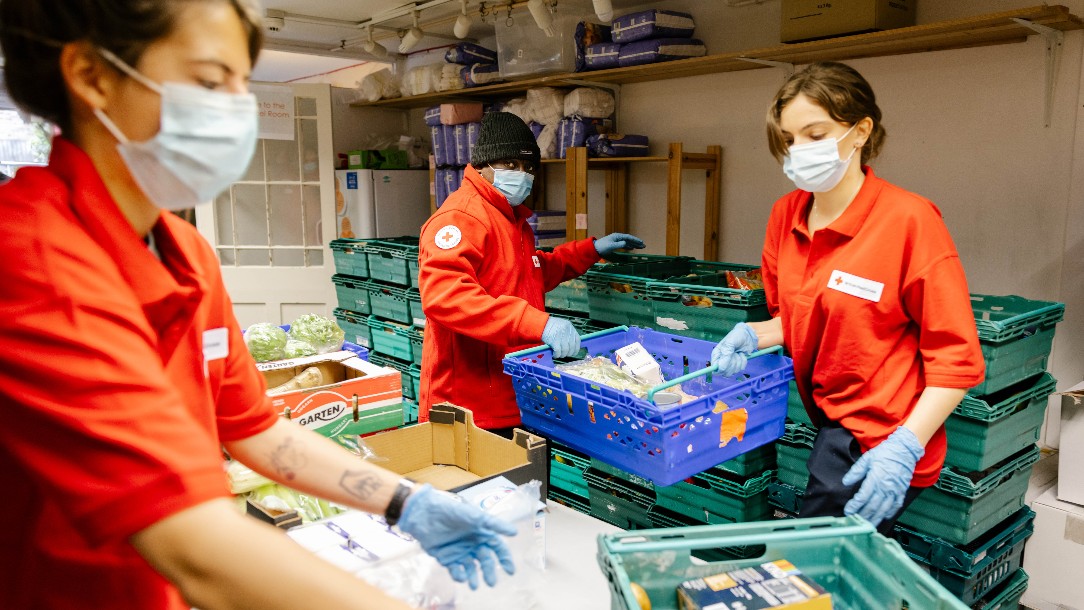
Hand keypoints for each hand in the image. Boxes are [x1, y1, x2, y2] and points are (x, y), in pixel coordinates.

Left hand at [397, 485, 516, 589]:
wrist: (424, 513)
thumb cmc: (451, 510)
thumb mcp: (475, 515)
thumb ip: (494, 524)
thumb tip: (515, 532)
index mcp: (481, 532)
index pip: (497, 547)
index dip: (504, 558)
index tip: (509, 570)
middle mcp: (472, 543)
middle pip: (485, 560)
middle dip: (489, 572)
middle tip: (491, 582)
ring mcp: (459, 551)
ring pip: (471, 568)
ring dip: (474, 577)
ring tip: (474, 585)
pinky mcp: (446, 558)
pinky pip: (455, 569)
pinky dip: (459, 575)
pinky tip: (461, 577)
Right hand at [542, 317, 580, 357]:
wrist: (540, 324)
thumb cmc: (550, 326)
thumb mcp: (561, 326)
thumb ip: (567, 333)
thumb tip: (571, 345)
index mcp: (570, 327)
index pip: (577, 340)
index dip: (576, 348)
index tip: (573, 353)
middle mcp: (567, 331)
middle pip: (572, 346)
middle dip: (569, 353)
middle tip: (564, 355)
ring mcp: (561, 336)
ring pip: (565, 350)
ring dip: (562, 355)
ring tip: (559, 355)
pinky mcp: (554, 341)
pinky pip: (558, 352)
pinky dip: (557, 355)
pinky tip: (555, 355)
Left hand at [594, 233, 645, 256]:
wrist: (595, 249)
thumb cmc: (602, 247)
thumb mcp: (611, 246)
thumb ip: (619, 245)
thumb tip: (626, 243)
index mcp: (617, 236)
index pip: (628, 237)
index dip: (635, 240)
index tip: (641, 242)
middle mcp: (618, 237)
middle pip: (629, 239)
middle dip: (636, 242)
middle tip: (644, 246)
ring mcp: (616, 241)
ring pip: (627, 242)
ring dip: (634, 245)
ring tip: (640, 247)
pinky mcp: (615, 244)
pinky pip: (624, 245)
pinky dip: (629, 246)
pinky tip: (632, 248)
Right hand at [710, 323, 757, 375]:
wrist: (748, 335)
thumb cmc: (736, 336)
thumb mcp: (729, 343)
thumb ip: (725, 355)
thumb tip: (721, 368)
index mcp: (716, 355)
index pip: (715, 368)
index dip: (721, 368)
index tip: (728, 362)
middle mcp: (722, 361)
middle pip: (725, 372)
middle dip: (732, 364)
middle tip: (734, 354)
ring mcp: (731, 363)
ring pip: (734, 371)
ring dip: (739, 361)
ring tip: (738, 352)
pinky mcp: (738, 364)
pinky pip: (741, 368)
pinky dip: (743, 361)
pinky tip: (742, 354)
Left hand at [841, 427, 924, 526]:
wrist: (904, 450)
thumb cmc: (886, 453)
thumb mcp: (867, 459)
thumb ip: (856, 472)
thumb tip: (845, 481)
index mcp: (875, 479)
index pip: (863, 497)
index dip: (854, 505)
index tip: (848, 511)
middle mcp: (886, 487)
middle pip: (872, 506)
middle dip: (862, 515)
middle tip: (854, 521)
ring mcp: (895, 491)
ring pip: (883, 509)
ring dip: (874, 518)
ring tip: (867, 524)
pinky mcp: (901, 491)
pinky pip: (896, 506)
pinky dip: (889, 513)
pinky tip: (884, 517)